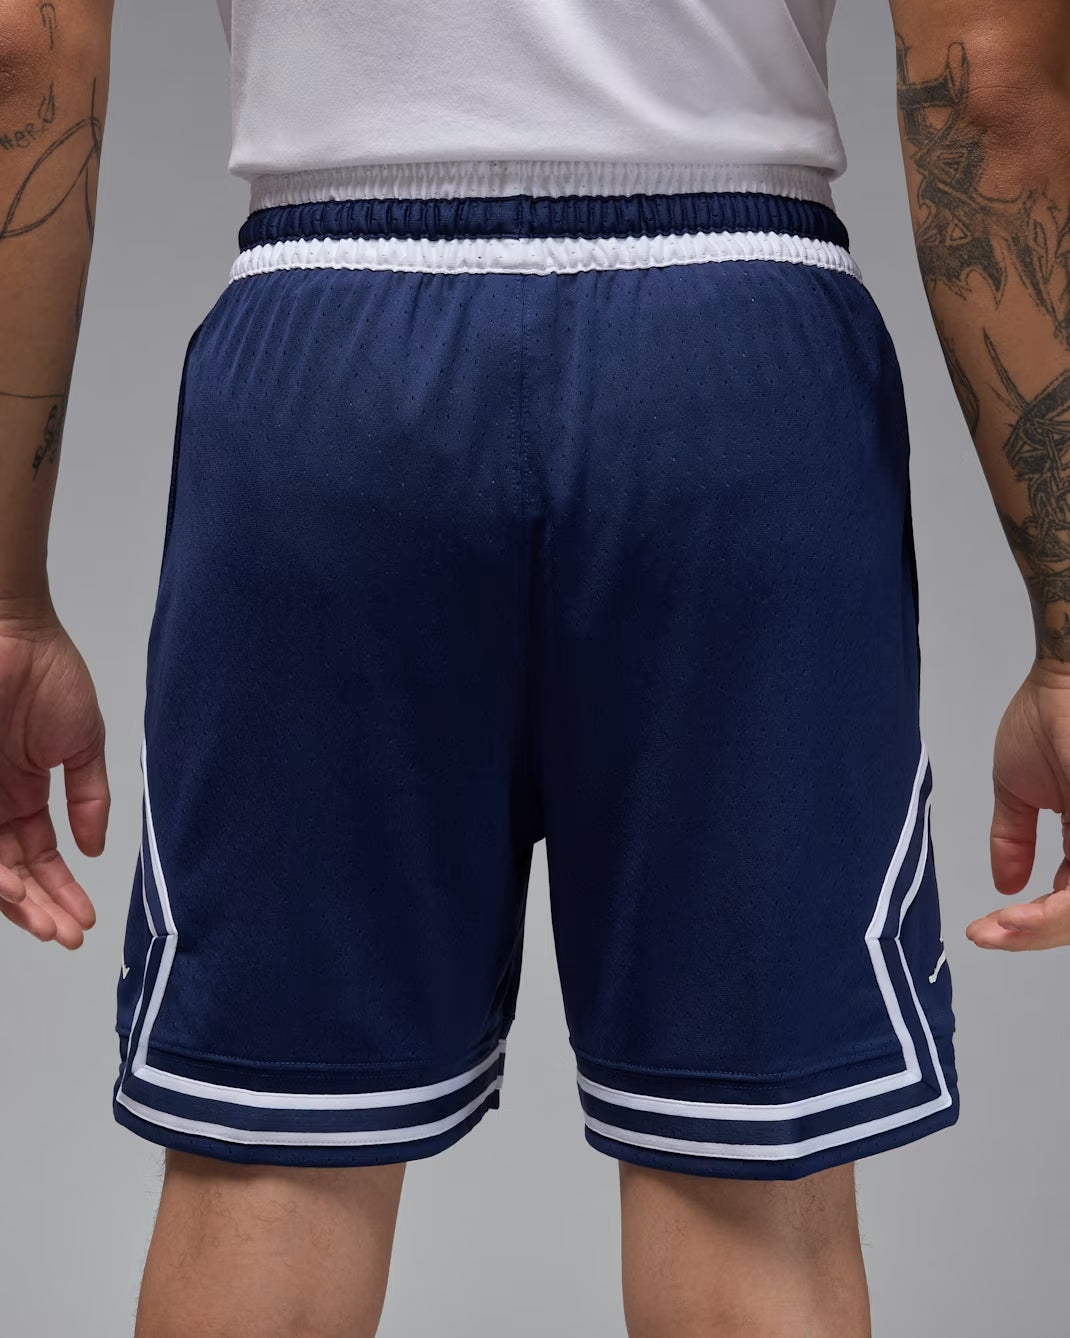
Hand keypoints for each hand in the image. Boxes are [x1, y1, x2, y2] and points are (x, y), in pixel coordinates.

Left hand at [0, 601, 108, 948]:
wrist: (10, 633)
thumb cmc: (48, 675)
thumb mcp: (83, 742)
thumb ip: (90, 796)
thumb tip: (95, 848)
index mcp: (23, 793)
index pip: (38, 858)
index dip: (61, 892)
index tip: (85, 920)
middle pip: (11, 873)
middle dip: (39, 909)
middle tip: (64, 934)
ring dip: (16, 900)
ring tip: (44, 921)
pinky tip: (15, 888)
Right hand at [968, 661, 1069, 950]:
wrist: (1067, 671)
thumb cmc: (1051, 713)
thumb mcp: (1018, 787)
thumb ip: (1012, 837)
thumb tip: (1002, 884)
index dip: (1032, 922)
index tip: (987, 927)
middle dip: (1034, 934)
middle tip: (990, 934)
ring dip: (1040, 929)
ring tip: (999, 929)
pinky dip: (1053, 912)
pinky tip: (1016, 916)